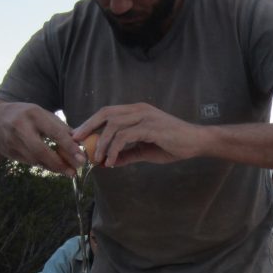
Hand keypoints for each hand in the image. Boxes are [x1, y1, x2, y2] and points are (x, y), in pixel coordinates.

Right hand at [0, 102, 86, 174]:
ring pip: (34, 159)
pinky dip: (43, 165)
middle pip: (40, 150)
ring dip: (53, 167)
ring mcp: (11, 140)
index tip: (81, 158)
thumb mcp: (43, 114)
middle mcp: (20, 126)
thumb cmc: (27, 116)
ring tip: (68, 171)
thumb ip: (61, 127)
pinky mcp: (7, 151)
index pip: (55, 132)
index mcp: (34, 114)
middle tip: (74, 172)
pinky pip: (29, 162)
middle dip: (59, 163)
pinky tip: (53, 166)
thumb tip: (80, 142)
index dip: (69, 147)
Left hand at [72, 103, 205, 166]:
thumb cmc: (174, 144)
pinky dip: (114, 149)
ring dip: (101, 143)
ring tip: (97, 159)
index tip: (79, 135)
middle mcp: (139, 110)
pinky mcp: (150, 127)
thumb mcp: (146, 151)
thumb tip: (109, 162)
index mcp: (137, 111)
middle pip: (106, 113)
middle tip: (76, 140)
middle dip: (88, 126)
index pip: (108, 112)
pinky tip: (111, 161)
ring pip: (113, 125)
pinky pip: (124, 137)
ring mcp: (145, 117)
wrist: (196, 142)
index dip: (91, 122)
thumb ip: (127, 154)